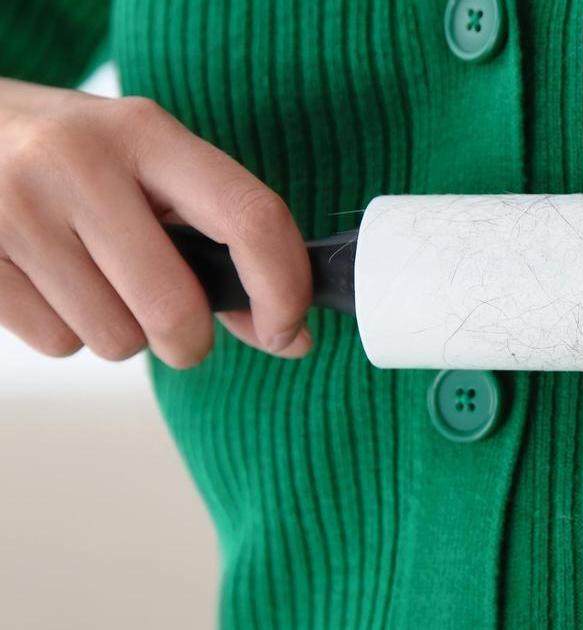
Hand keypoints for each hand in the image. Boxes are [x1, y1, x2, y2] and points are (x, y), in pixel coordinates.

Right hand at [0, 78, 311, 368]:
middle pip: (174, 306)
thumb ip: (218, 243)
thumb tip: (288, 337)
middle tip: (178, 328)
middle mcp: (78, 162)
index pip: (249, 216)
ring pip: (114, 338)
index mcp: (144, 132)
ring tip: (92, 277)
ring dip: (120, 332)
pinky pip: (56, 344)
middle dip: (190, 340)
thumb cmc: (70, 157)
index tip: (288, 330)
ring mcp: (16, 208)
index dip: (284, 289)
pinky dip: (66, 331)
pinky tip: (48, 280)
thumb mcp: (145, 168)